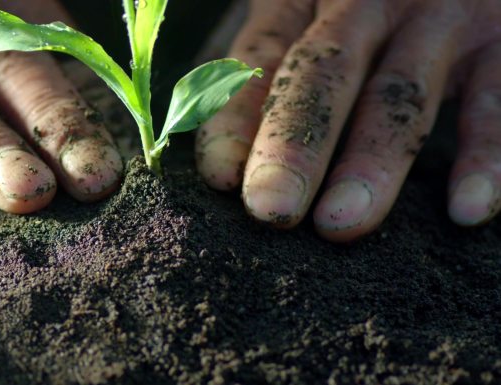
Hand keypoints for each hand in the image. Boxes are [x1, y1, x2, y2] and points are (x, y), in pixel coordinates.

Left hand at [197, 0, 500, 240]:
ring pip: (399, 96)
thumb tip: (227, 171)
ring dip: (370, 163)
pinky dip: (483, 158)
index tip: (221, 178)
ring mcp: (438, 19)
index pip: (258, 59)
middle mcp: (368, 2)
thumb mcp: (309, 23)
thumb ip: (270, 77)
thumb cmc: (363, 14)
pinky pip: (494, 103)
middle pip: (322, 74)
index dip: (236, 118)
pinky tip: (465, 210)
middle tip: (271, 208)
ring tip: (339, 224)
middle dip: (293, 145)